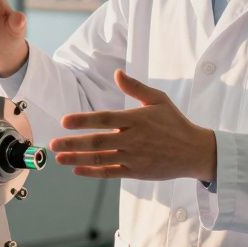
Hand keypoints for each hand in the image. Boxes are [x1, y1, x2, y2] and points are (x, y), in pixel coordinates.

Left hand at [50, 69, 216, 180]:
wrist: (194, 151)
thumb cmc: (175, 123)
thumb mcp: (158, 100)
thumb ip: (135, 88)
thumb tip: (117, 73)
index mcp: (136, 119)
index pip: (104, 119)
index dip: (83, 120)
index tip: (65, 121)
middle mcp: (132, 139)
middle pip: (97, 142)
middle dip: (73, 143)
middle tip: (53, 144)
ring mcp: (134, 158)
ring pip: (101, 159)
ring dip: (77, 159)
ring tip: (58, 158)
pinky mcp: (136, 172)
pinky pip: (110, 173)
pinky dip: (93, 172)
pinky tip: (77, 170)